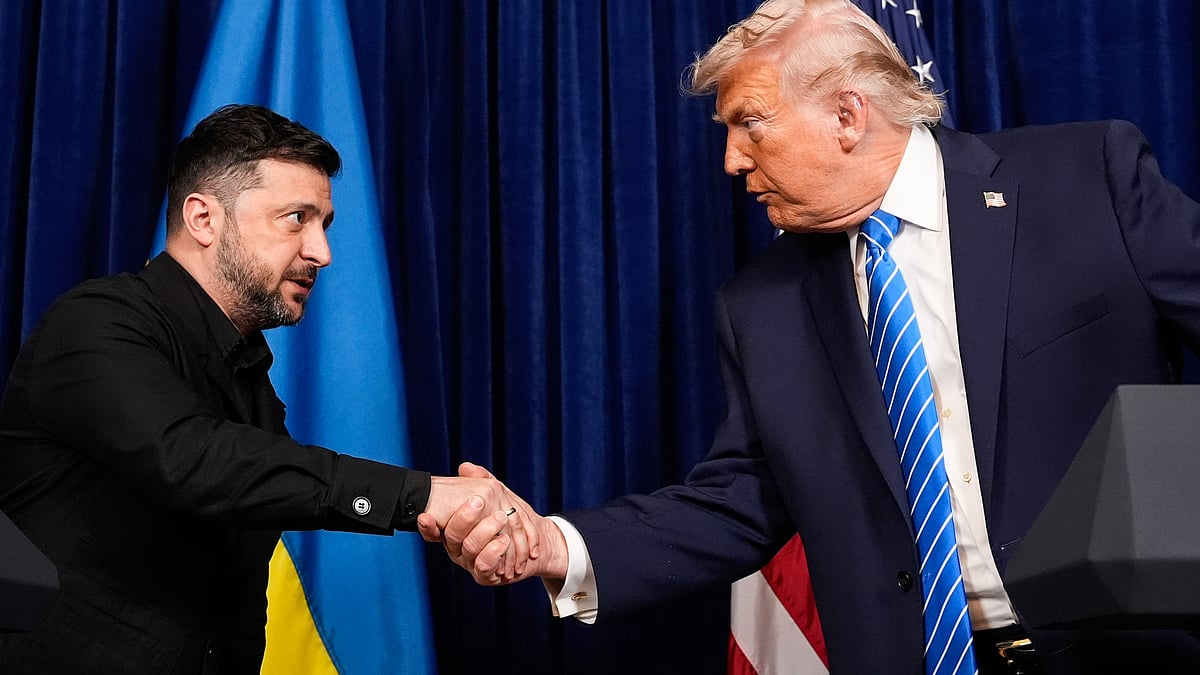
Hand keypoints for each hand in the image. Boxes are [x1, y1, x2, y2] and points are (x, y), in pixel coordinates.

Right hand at [433, 477, 569, 585]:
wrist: (533, 543)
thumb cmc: (508, 517)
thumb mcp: (494, 496)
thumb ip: (479, 482)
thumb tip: (465, 467)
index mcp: (452, 530)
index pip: (432, 528)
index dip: (427, 525)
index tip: (425, 516)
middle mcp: (457, 548)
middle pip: (453, 535)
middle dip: (464, 517)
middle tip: (478, 500)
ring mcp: (470, 562)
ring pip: (470, 547)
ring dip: (485, 531)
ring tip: (500, 517)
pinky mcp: (486, 575)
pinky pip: (485, 564)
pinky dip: (494, 551)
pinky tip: (504, 540)